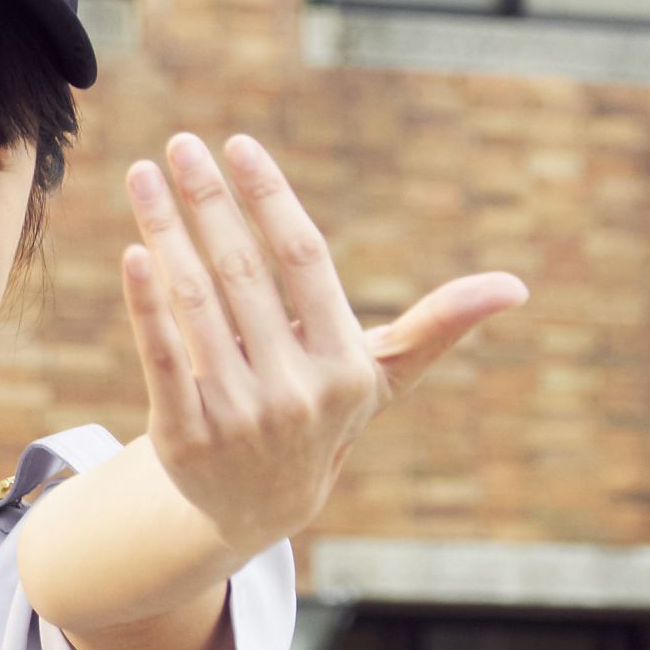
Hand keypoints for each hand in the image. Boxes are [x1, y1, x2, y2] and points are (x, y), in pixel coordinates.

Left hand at [117, 132, 524, 558]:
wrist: (256, 506)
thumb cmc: (323, 416)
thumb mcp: (381, 377)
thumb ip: (437, 327)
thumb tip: (516, 286)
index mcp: (344, 363)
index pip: (305, 260)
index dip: (271, 199)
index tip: (239, 145)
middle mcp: (294, 390)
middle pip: (245, 275)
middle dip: (210, 203)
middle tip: (182, 143)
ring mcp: (237, 415)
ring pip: (197, 306)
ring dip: (167, 232)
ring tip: (144, 176)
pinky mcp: (184, 436)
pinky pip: (163, 358)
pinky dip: (147, 304)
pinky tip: (133, 252)